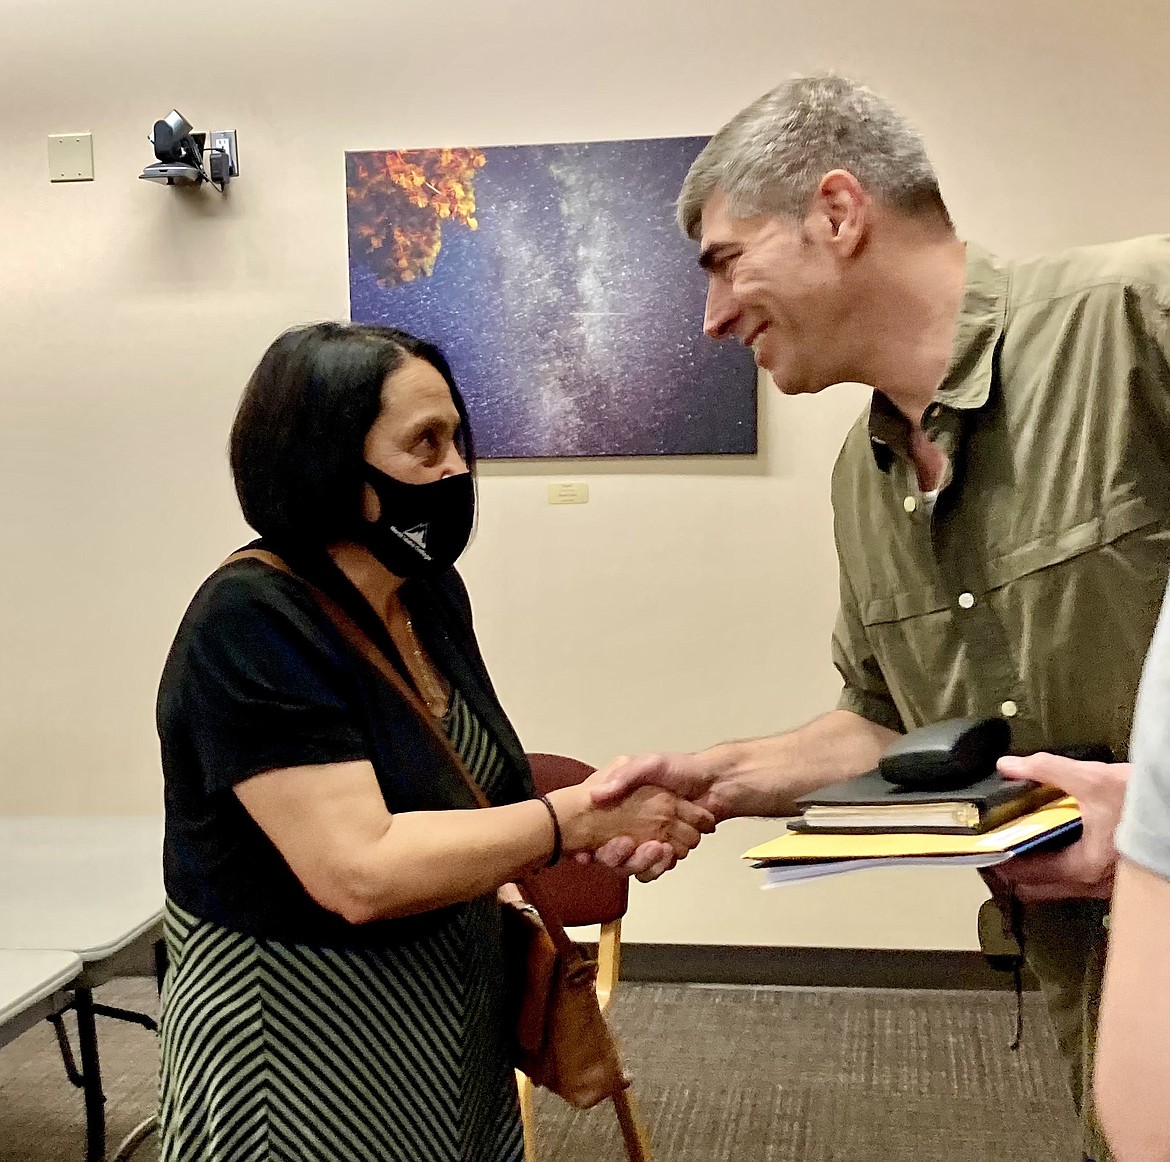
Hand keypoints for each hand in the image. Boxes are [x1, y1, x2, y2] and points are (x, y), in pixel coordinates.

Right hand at [580, 752, 727, 881]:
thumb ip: (624, 776)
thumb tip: (596, 795)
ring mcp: (648, 839)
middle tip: (625, 845)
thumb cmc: (682, 768)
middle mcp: (631, 825)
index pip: (594, 830)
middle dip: (615, 856)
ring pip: (633, 864)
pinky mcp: (666, 851)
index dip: (587, 844)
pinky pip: (656, 867)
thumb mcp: (649, 764)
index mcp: (621, 805)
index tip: (585, 851)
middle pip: (611, 854)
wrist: (717, 783)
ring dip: (640, 862)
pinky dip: (659, 865)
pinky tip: (666, 854)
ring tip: (655, 848)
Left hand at [988, 752, 1129, 901]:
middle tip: (994, 846)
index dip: (995, 862)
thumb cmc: (1149, 808)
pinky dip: (1057, 861)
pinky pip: (1074, 876)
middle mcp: (1092, 882)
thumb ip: (1046, 771)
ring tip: (1019, 840)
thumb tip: (1012, 766)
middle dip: (1011, 869)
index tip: (980, 848)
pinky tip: (1054, 839)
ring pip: (1055, 884)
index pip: (1022, 876)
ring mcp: (1104, 882)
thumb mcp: (1093, 779)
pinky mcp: (1114, 874)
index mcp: (1081, 867)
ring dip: (1034, 866)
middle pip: (1035, 888)